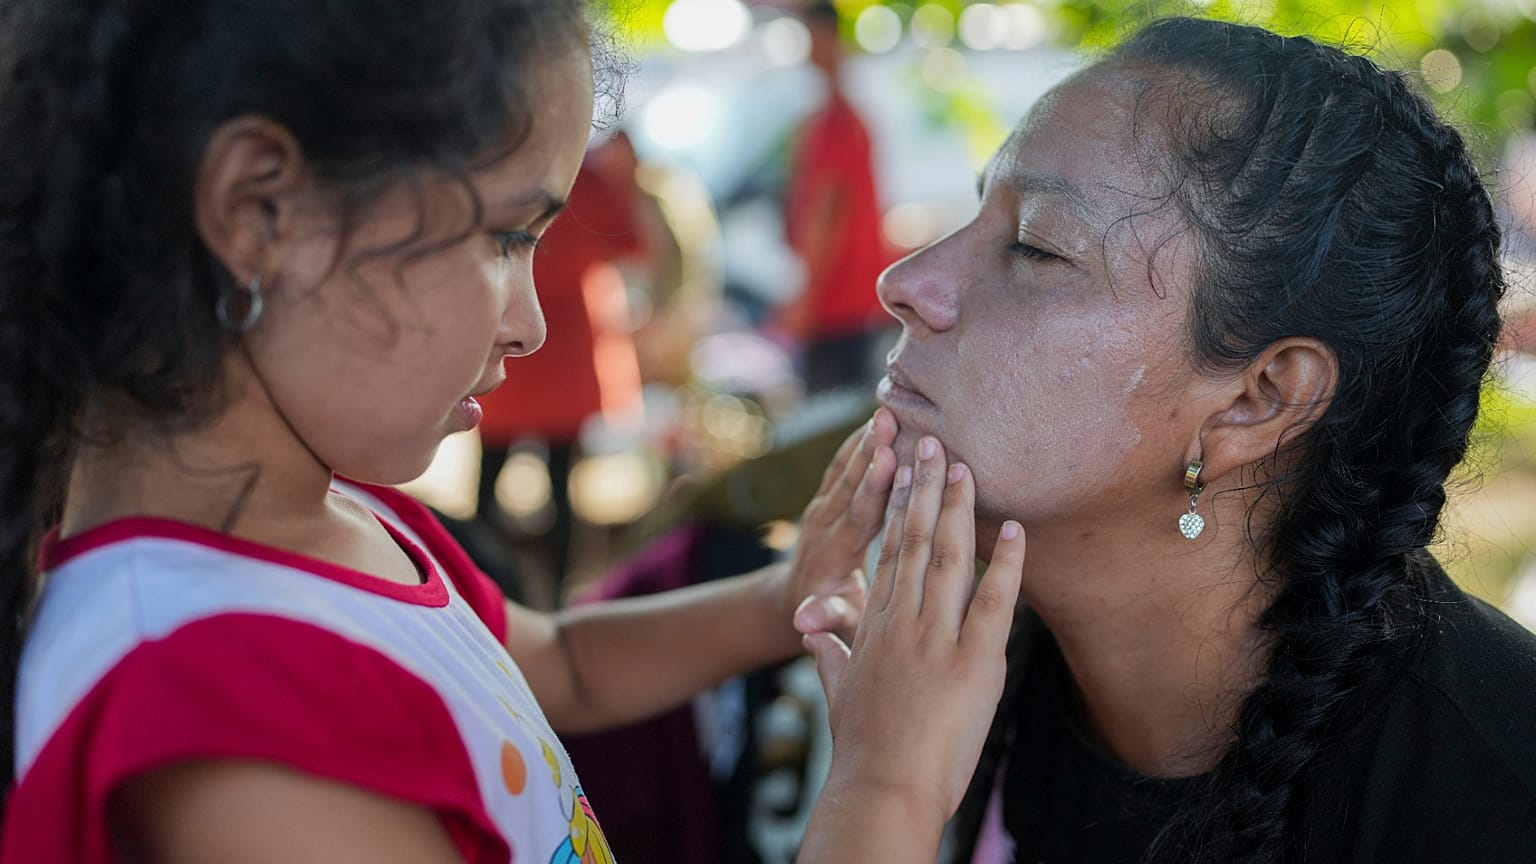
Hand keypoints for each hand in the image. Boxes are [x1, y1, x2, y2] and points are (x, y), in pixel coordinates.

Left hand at [783, 409, 898, 642]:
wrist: (790, 604)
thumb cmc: (829, 619)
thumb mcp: (833, 624)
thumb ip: (827, 618)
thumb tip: (805, 622)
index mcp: (834, 555)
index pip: (858, 516)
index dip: (873, 487)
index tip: (889, 458)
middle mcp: (824, 527)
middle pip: (850, 484)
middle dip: (869, 450)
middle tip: (889, 418)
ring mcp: (821, 511)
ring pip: (844, 470)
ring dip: (863, 440)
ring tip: (886, 410)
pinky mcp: (823, 502)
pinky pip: (839, 468)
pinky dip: (856, 444)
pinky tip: (876, 421)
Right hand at [803, 435, 1024, 839]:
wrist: (879, 787)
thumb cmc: (860, 749)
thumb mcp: (836, 694)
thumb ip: (828, 656)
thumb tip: (812, 637)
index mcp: (873, 627)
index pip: (887, 553)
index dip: (897, 508)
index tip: (902, 471)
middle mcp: (901, 622)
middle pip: (915, 541)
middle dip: (925, 489)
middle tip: (934, 443)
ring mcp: (935, 638)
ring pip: (948, 558)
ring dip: (959, 509)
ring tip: (966, 465)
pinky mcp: (972, 662)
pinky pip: (996, 602)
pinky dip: (1007, 563)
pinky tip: (1015, 529)